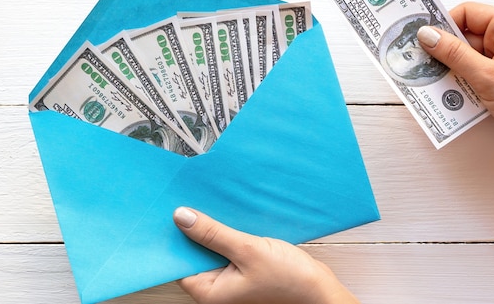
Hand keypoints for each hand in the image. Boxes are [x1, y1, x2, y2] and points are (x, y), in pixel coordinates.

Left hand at [173, 207, 359, 303]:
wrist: (321, 290)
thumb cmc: (290, 281)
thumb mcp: (248, 250)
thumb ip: (213, 233)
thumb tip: (182, 217)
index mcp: (210, 292)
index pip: (178, 261)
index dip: (175, 236)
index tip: (173, 210)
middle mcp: (216, 288)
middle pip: (193, 252)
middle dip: (196, 228)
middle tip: (195, 200)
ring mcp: (229, 279)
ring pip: (211, 247)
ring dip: (214, 228)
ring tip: (215, 206)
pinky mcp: (242, 269)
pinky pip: (226, 247)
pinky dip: (227, 232)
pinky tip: (231, 218)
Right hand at [417, 2, 493, 122]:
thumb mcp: (487, 77)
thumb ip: (454, 54)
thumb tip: (427, 35)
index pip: (466, 14)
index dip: (443, 25)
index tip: (422, 40)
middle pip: (463, 37)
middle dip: (443, 53)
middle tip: (422, 65)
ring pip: (465, 58)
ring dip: (451, 72)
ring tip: (439, 86)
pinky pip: (474, 74)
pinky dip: (462, 84)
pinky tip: (454, 97)